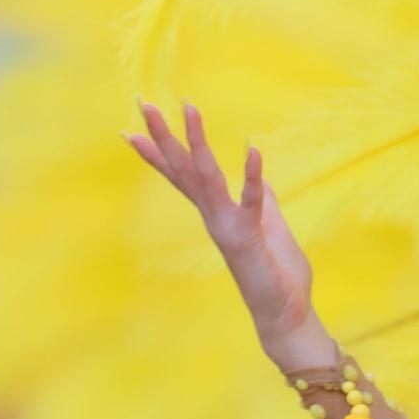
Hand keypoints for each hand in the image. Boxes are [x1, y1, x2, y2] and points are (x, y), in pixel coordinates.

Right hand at [123, 101, 335, 370]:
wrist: (287, 315)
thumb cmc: (279, 276)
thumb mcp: (272, 228)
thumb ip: (263, 203)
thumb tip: (258, 177)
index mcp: (218, 215)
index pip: (183, 179)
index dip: (159, 154)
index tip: (131, 128)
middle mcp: (215, 219)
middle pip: (184, 172)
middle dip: (164, 137)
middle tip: (144, 103)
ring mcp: (228, 229)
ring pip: (206, 179)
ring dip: (197, 143)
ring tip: (188, 109)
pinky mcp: (250, 239)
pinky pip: (252, 202)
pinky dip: (252, 176)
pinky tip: (253, 149)